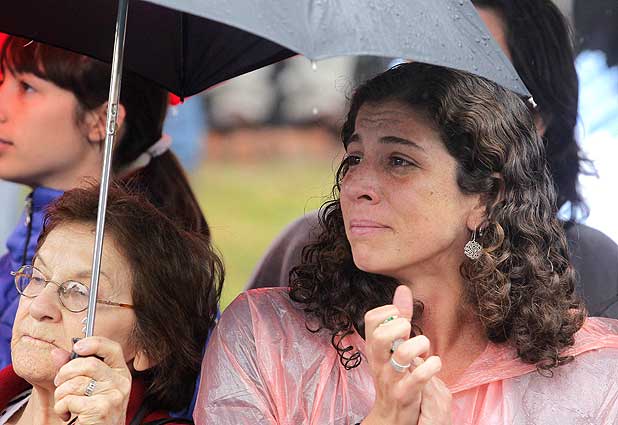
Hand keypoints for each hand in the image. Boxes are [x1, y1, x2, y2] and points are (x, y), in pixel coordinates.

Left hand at [53, 336, 131, 424]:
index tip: (77, 347)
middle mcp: (121, 383)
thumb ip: (74, 368)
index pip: (113, 349)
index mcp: (120, 374)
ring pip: (75, 383)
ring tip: (65, 403)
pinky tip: (67, 414)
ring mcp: (113, 396)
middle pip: (89, 364)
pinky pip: (70, 400)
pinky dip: (61, 408)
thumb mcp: (88, 387)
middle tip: (60, 383)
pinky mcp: (100, 409)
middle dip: (66, 372)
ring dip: (61, 394)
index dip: (95, 343)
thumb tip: (56, 353)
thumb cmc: (93, 413)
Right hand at [362, 285, 446, 424]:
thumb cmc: (395, 374)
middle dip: (401, 327)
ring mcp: (389, 377)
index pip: (371, 318)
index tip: (401, 318)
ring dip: (420, 345)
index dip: (389, 311)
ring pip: (402, 353)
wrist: (391, 414)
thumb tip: (403, 289)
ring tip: (424, 349)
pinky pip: (418, 377)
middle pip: (381, 335)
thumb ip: (399, 317)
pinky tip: (434, 364)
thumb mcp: (392, 345)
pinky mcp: (403, 394)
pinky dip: (431, 366)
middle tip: (410, 333)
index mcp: (373, 345)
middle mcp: (377, 360)